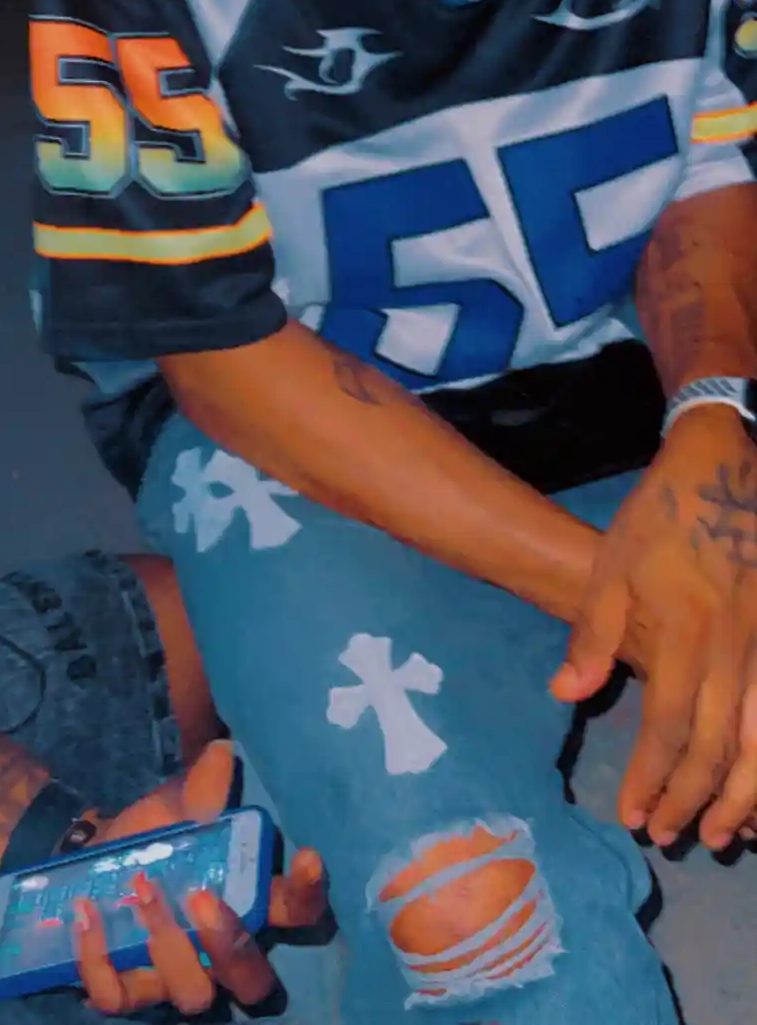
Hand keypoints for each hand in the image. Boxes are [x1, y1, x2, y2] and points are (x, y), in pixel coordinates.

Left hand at [73, 737, 326, 1015]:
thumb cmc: (150, 834)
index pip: (294, 912)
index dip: (306, 894)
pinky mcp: (123, 988)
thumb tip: (221, 751)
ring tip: (141, 888)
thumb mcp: (174, 807)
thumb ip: (201, 787)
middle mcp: (218, 953)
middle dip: (233, 945)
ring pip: (192, 994)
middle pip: (252, 982)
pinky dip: (99, 960)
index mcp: (245, 903)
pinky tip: (86, 913)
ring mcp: (173, 979)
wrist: (89, 860)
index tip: (307, 857)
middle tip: (202, 895)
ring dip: (168, 945)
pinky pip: (117, 995)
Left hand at [550, 407, 756, 850]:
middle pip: (719, 745)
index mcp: (685, 632)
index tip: (633, 816)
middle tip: (668, 834)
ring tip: (719, 833)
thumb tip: (564, 695)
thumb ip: (593, 634)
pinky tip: (755, 788)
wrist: (719, 468)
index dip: (651, 778)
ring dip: (742, 794)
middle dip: (693, 799)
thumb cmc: (658, 518)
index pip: (668, 726)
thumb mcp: (611, 566)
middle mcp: (734, 647)